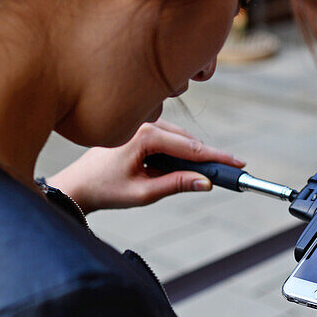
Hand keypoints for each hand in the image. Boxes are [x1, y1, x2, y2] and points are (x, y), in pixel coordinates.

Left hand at [47, 119, 244, 212]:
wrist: (78, 184)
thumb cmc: (104, 189)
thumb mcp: (143, 193)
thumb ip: (176, 185)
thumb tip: (205, 182)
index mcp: (145, 136)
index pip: (191, 148)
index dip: (218, 157)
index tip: (238, 163)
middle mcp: (145, 123)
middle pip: (188, 141)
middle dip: (207, 157)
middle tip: (229, 173)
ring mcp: (142, 124)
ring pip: (180, 138)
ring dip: (191, 155)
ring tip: (201, 175)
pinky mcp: (140, 128)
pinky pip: (169, 137)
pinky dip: (179, 151)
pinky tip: (179, 165)